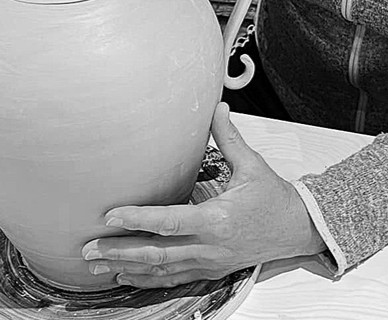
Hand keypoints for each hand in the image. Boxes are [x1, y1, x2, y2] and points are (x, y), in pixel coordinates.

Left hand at [81, 103, 326, 287]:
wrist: (299, 230)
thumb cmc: (275, 198)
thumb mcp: (253, 166)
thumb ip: (229, 138)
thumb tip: (217, 107)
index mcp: (217, 219)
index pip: (169, 221)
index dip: (138, 219)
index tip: (110, 215)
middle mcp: (209, 246)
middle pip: (157, 253)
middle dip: (120, 250)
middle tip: (89, 247)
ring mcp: (209, 262)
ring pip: (161, 271)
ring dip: (127, 268)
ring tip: (96, 265)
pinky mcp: (210, 271)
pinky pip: (173, 279)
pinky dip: (147, 280)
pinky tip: (125, 277)